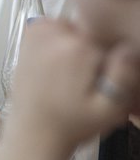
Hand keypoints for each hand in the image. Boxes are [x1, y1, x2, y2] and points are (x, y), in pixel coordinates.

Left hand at [13, 19, 139, 147]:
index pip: (110, 39)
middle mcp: (55, 34)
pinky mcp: (29, 37)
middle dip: (94, 52)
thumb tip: (128, 48)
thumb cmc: (73, 123)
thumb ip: (124, 75)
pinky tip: (58, 66)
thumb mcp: (110, 108)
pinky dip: (59, 41)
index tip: (102, 79)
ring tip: (70, 76)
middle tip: (86, 81)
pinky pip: (54, 28)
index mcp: (78, 48)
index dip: (111, 60)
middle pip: (92, 32)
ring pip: (75, 28)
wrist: (34, 131)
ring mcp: (38, 33)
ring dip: (77, 46)